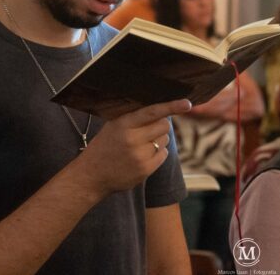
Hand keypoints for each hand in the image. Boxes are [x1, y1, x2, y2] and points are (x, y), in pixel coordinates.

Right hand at [77, 99, 191, 195]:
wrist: (91, 175)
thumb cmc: (105, 145)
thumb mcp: (114, 125)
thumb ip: (135, 117)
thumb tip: (162, 108)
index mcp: (124, 124)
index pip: (153, 112)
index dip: (171, 106)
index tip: (187, 103)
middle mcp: (132, 139)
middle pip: (163, 125)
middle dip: (160, 126)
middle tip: (148, 130)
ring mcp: (139, 156)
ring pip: (164, 140)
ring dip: (158, 140)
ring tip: (139, 145)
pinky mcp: (145, 170)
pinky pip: (163, 155)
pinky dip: (157, 153)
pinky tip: (142, 156)